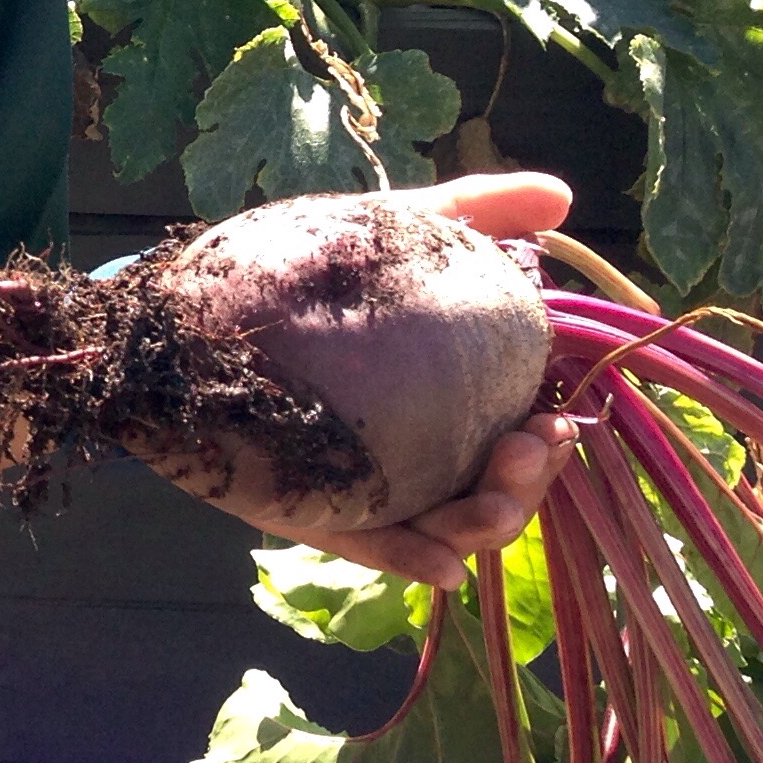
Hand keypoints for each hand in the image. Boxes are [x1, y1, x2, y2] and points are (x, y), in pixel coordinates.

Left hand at [264, 169, 581, 590]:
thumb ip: (477, 212)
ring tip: (492, 499)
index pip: (524, 432)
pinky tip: (442, 567)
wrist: (199, 311)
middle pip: (501, 490)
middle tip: (524, 446)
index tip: (560, 418)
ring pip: (454, 529)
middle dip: (529, 485)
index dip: (553, 438)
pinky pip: (379, 549)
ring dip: (488, 522)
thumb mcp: (399, 232)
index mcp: (456, 398)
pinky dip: (417, 561)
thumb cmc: (311, 270)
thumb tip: (564, 195)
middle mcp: (427, 450)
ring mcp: (379, 487)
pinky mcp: (326, 516)